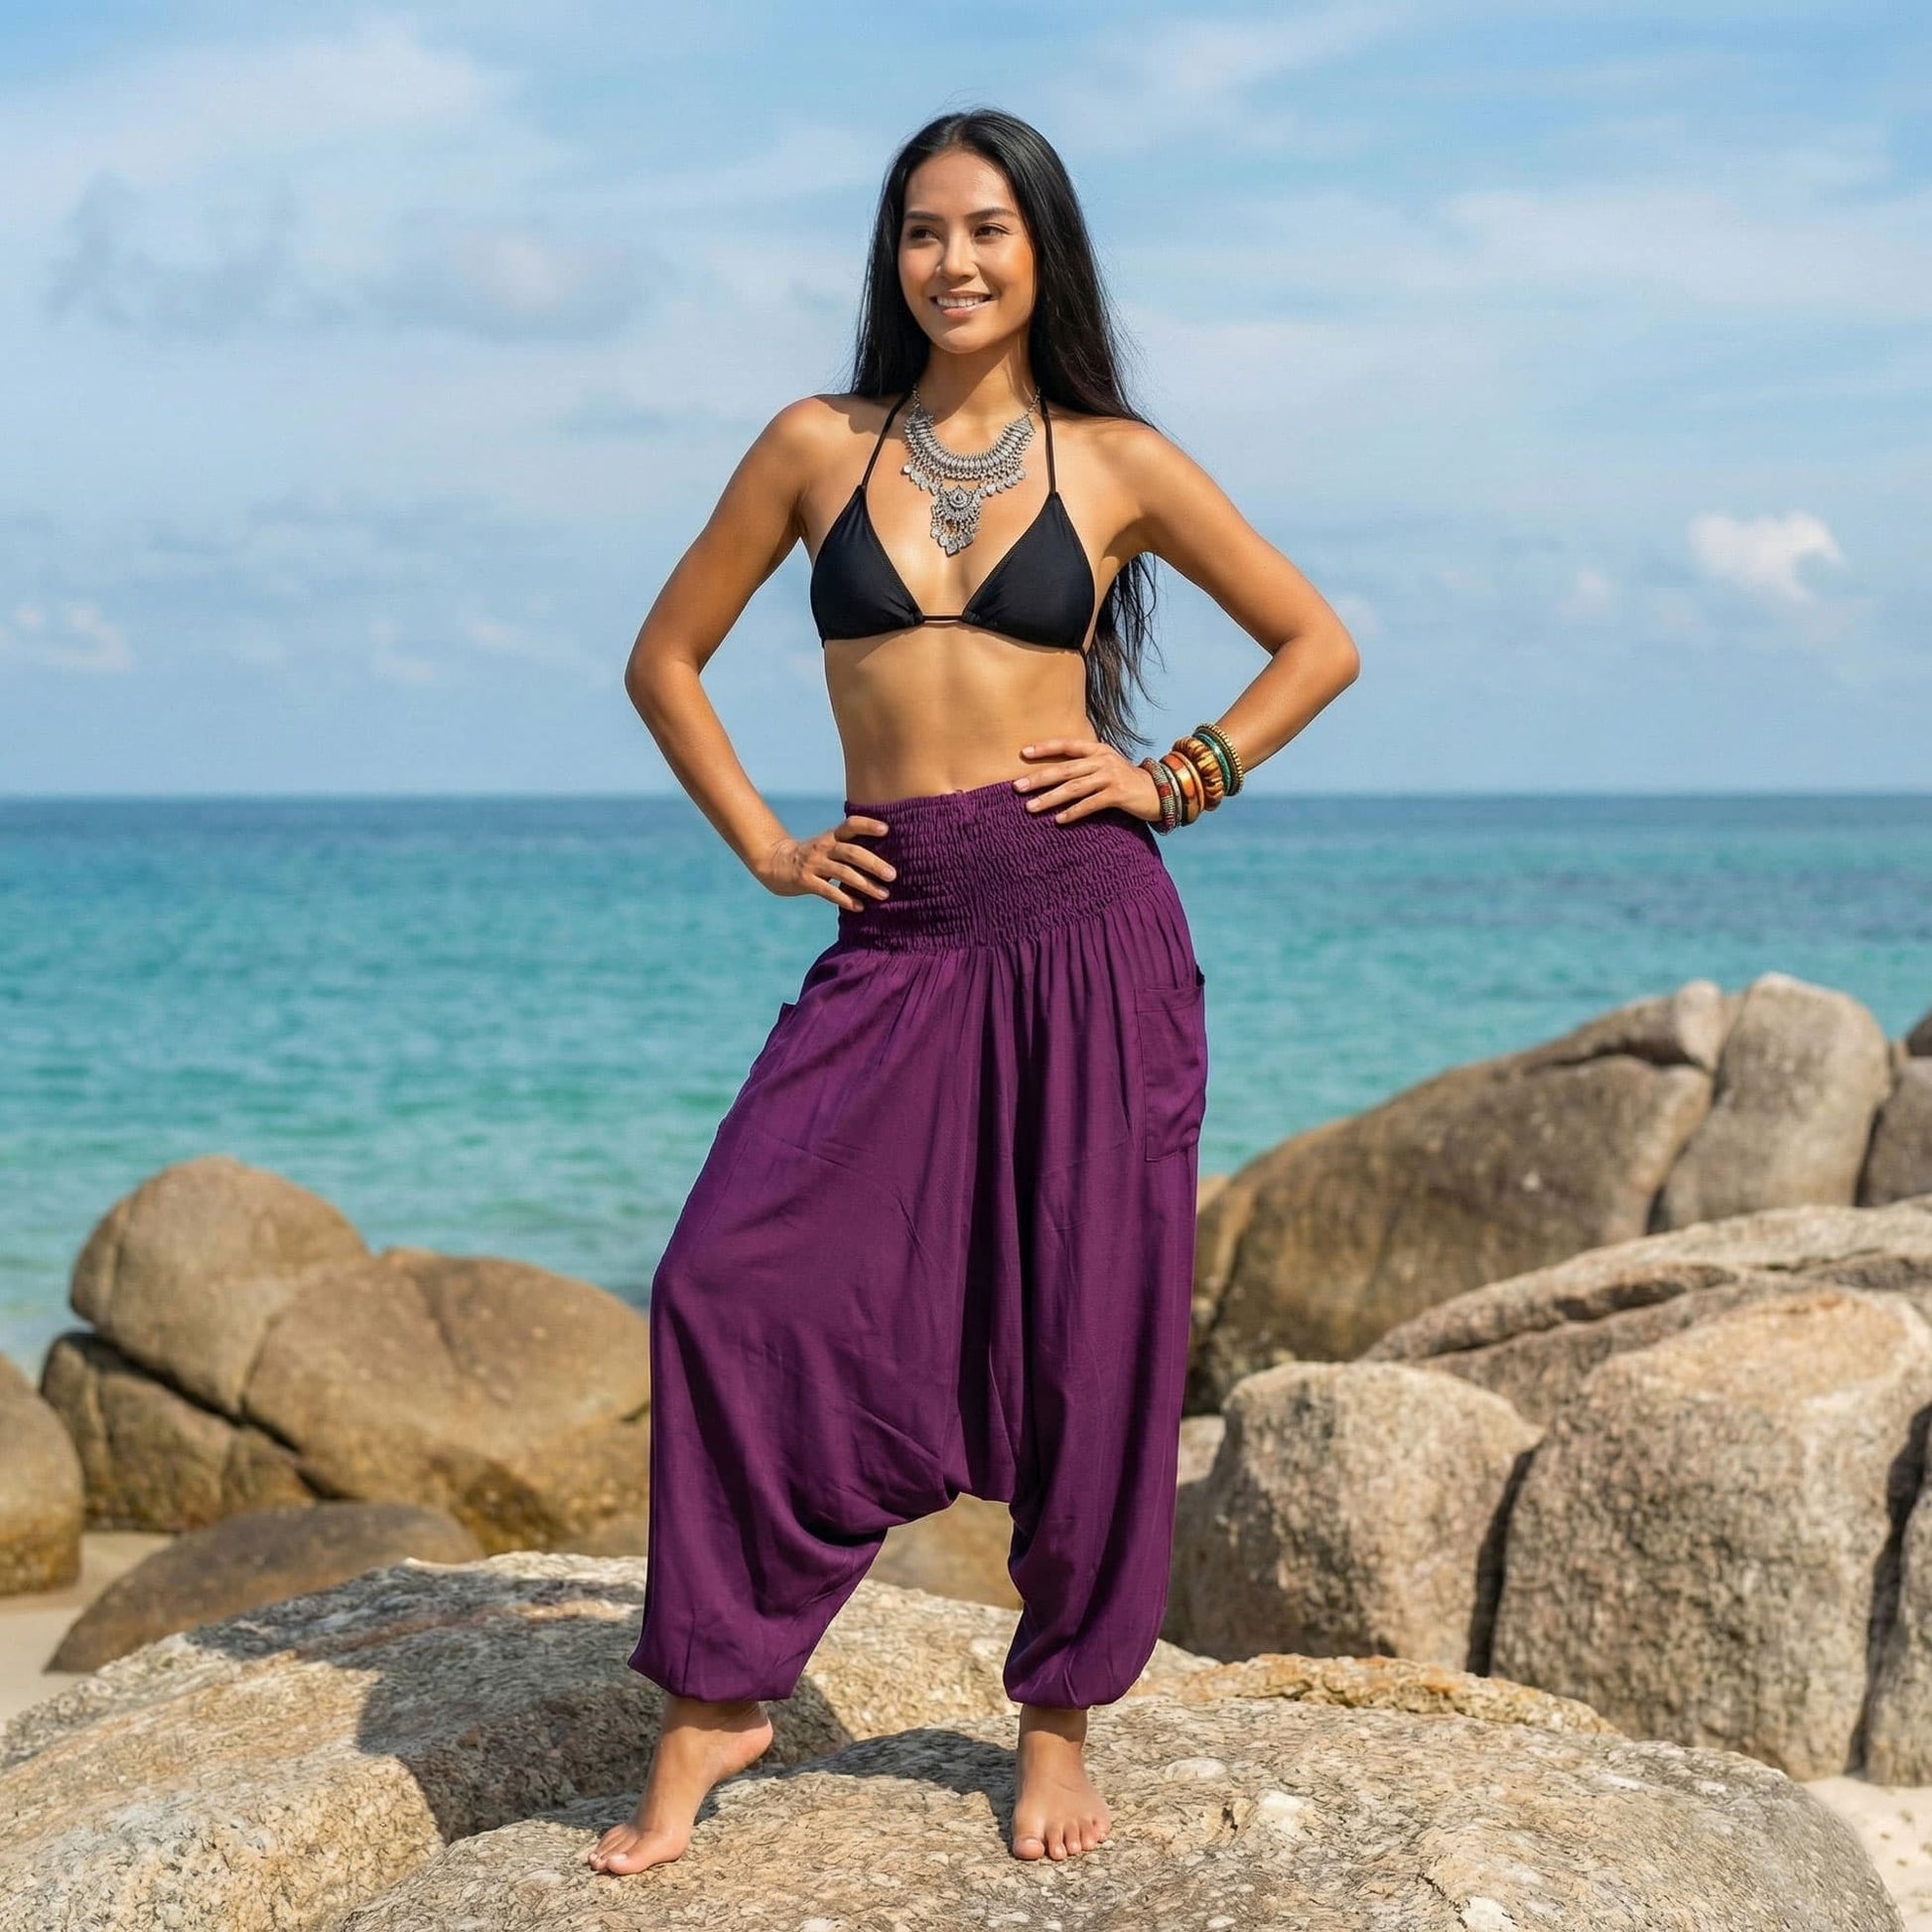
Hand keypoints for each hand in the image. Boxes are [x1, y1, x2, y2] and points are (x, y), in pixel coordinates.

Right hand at [754, 814, 895, 909]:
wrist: (775, 864)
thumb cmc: (813, 856)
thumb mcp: (828, 846)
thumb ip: (850, 848)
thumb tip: (886, 859)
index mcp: (831, 836)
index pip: (850, 825)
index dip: (867, 825)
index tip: (886, 829)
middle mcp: (823, 847)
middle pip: (852, 852)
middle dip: (874, 864)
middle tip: (893, 875)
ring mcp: (813, 864)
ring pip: (843, 873)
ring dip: (865, 885)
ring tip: (884, 894)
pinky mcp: (805, 881)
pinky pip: (828, 891)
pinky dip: (846, 899)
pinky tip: (860, 907)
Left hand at [1012, 737, 1162, 825]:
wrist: (1159, 791)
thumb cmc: (1126, 780)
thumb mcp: (1106, 765)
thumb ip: (1085, 765)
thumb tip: (1054, 772)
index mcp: (1098, 750)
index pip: (1067, 745)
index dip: (1045, 748)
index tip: (1023, 752)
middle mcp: (1102, 760)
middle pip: (1065, 769)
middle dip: (1039, 778)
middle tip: (1017, 787)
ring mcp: (1111, 777)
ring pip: (1074, 788)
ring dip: (1050, 798)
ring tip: (1031, 807)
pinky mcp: (1118, 794)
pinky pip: (1091, 804)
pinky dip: (1074, 812)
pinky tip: (1059, 820)